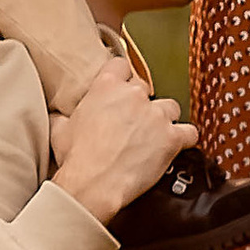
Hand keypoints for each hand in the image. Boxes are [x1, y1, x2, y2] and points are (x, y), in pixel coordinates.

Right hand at [49, 56, 195, 221]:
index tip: (121, 90)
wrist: (93, 183)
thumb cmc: (76, 159)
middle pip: (146, 88)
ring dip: (164, 119)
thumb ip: (63, 116)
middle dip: (140, 104)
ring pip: (170, 107)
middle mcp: (134, 95)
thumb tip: (59, 115)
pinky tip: (177, 145)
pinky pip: (190, 132)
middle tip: (132, 123)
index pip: (121, 66)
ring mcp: (155, 116)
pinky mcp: (171, 138)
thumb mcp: (60, 130)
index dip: (122, 79)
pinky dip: (185, 139)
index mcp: (106, 86)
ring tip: (154, 136)